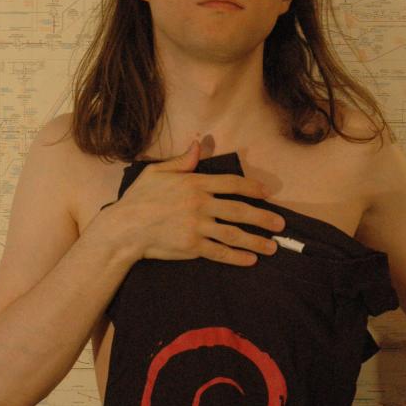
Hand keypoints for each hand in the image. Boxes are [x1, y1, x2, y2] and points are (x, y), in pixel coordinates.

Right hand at [109, 140, 285, 266]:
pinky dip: (237, 257)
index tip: (266, 193)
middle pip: (240, 210)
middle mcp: (200, 204)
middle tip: (280, 224)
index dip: (252, 188)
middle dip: (264, 218)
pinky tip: (250, 260)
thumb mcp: (156, 172)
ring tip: (272, 247)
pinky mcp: (192, 246)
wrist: (124, 228)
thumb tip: (198, 146)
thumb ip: (181, 161)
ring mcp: (198, 226)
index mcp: (194, 183)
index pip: (231, 183)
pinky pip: (220, 252)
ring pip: (234, 234)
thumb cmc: (138, 198)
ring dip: (257, 241)